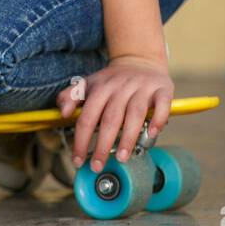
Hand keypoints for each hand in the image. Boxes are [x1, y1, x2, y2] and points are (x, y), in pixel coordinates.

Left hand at [55, 55, 173, 173]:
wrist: (140, 60)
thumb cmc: (112, 80)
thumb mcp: (88, 83)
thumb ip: (70, 96)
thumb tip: (63, 112)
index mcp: (101, 88)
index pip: (88, 116)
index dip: (81, 140)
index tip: (78, 160)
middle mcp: (121, 87)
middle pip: (110, 118)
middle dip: (103, 145)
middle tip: (98, 165)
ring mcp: (142, 88)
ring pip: (135, 114)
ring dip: (128, 137)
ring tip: (122, 158)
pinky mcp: (162, 89)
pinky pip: (162, 104)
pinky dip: (158, 119)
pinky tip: (152, 134)